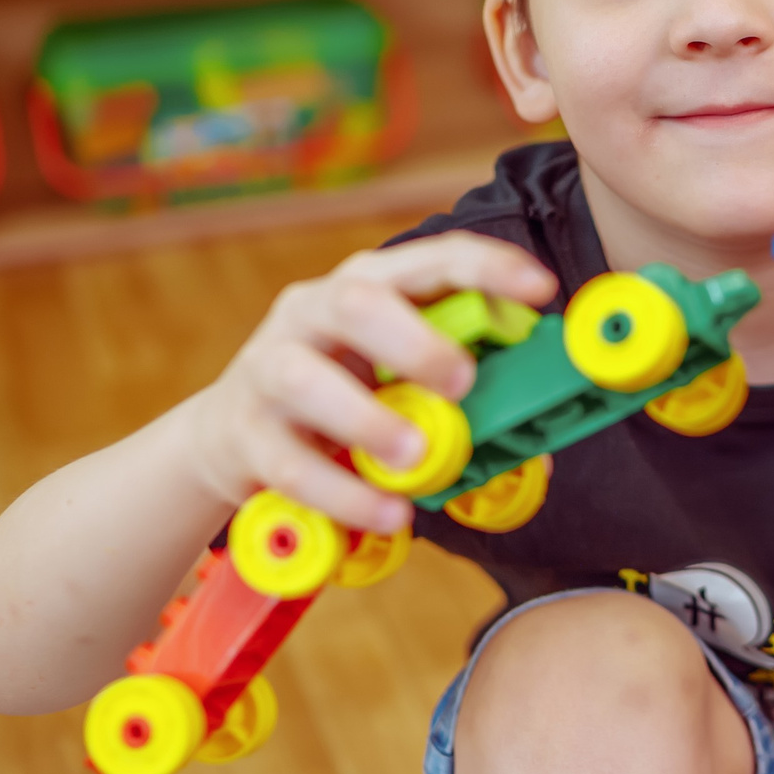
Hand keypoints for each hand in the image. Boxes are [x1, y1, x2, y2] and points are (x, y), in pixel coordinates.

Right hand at [181, 231, 556, 533]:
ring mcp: (269, 367)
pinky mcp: (244, 433)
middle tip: (462, 383)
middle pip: (355, 300)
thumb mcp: (398, 377)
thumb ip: (458, 391)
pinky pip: (292, 462)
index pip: (430, 260)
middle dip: (413, 340)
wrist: (233, 435)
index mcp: (367, 285)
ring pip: (305, 378)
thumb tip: (534, 430)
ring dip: (367, 419)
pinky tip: (389, 513)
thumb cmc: (342, 398)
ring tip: (416, 458)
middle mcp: (312, 312)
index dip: (487, 268)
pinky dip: (344, 493)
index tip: (540, 288)